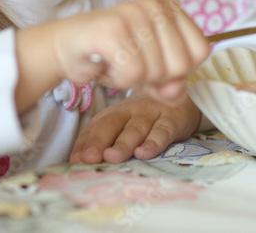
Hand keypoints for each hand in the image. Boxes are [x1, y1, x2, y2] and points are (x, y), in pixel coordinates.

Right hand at [14, 0, 209, 111]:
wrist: (66, 47)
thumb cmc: (111, 56)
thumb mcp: (149, 72)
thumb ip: (170, 83)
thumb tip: (177, 91)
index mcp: (170, 9)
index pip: (201, 51)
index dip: (180, 70)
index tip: (156, 65)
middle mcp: (155, 5)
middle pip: (180, 65)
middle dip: (156, 77)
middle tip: (132, 64)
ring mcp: (134, 13)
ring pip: (156, 71)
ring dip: (133, 79)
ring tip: (117, 62)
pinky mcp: (112, 28)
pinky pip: (133, 73)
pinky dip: (119, 80)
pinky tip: (107, 65)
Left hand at [69, 92, 202, 163]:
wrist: (180, 97)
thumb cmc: (144, 116)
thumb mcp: (122, 124)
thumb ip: (99, 139)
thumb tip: (75, 158)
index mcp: (115, 113)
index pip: (97, 125)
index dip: (86, 141)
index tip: (77, 159)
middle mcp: (131, 111)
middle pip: (113, 124)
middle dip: (100, 141)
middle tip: (90, 158)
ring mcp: (152, 114)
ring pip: (136, 129)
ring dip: (123, 144)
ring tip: (112, 157)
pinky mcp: (172, 120)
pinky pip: (162, 132)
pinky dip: (153, 143)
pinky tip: (144, 153)